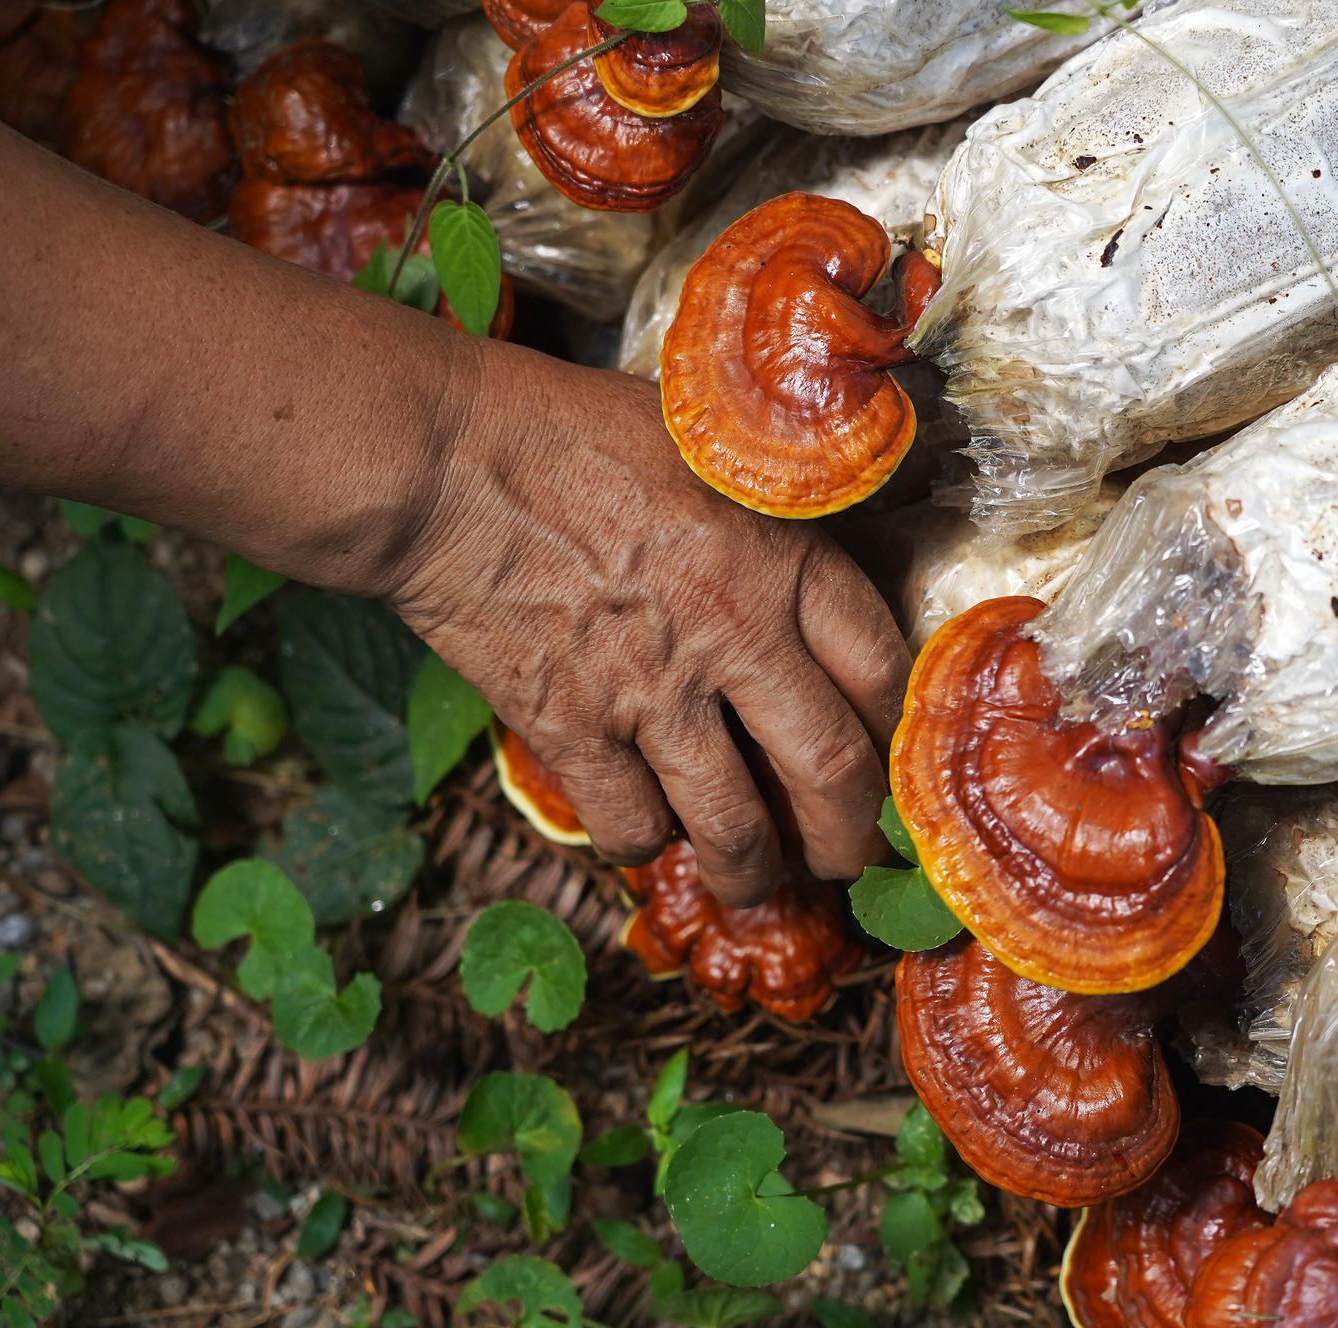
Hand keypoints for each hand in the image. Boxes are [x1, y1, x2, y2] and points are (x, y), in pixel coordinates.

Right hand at [386, 349, 907, 904]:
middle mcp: (734, 635)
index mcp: (781, 556)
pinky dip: (642, 842)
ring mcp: (652, 692)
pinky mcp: (571, 730)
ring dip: (751, 871)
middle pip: (831, 770)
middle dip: (849, 835)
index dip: (894, 730)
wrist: (443, 461)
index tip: (889, 757)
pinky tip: (644, 828)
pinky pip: (629, 825)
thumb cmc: (571, 434)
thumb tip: (810, 576)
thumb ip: (768, 522)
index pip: (880, 670)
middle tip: (848, 858)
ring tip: (751, 882)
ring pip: (734, 826)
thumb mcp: (708, 450)